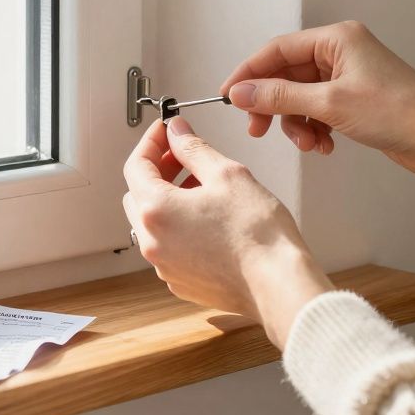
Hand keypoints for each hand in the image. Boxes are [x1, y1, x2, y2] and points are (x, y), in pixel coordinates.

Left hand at [122, 117, 332, 348]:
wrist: (277, 284)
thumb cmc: (258, 235)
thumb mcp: (227, 174)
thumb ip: (194, 148)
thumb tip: (176, 132)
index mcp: (156, 211)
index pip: (136, 165)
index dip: (151, 141)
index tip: (166, 130)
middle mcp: (152, 242)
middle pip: (138, 194)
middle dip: (158, 169)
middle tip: (183, 155)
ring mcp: (164, 266)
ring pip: (153, 222)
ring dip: (168, 198)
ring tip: (201, 186)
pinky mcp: (181, 282)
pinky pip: (168, 246)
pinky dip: (179, 226)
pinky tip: (207, 218)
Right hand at [220, 21, 414, 207]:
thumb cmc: (399, 113)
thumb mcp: (329, 104)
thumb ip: (279, 97)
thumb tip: (241, 92)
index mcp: (337, 38)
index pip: (277, 50)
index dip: (249, 73)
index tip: (228, 96)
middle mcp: (342, 52)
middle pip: (287, 75)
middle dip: (273, 105)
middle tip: (259, 129)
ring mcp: (349, 76)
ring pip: (301, 97)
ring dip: (298, 124)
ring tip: (310, 143)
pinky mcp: (356, 99)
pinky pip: (319, 111)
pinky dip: (315, 128)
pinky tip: (326, 145)